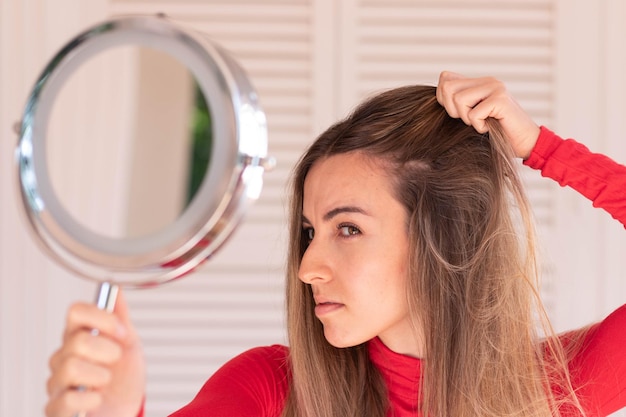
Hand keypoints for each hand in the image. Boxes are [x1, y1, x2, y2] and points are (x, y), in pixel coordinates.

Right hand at [45, 290, 144, 416]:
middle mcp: (64, 356)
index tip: (121, 332)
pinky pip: (67, 400)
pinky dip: (91, 400)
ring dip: (100, 377)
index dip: (102, 318)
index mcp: (79, 336)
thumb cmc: (125, 378)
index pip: (76, 311)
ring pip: (71, 368)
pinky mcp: (57, 408)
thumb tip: (117, 289)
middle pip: (77, 340)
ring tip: (105, 382)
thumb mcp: (130, 344)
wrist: (128, 409)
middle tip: (114, 362)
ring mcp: (58, 382)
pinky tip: (97, 400)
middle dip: (108, 352)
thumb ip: (120, 318)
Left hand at [436, 71, 539, 158]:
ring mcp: (495, 88)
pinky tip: (491, 127)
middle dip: (453, 110)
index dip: (443, 100)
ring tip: (482, 123)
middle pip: (447, 88)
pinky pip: (474, 114)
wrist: (526, 144)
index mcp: (479, 82)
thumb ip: (458, 103)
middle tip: (471, 120)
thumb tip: (439, 92)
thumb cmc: (497, 134)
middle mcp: (487, 81)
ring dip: (467, 119)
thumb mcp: (472, 116)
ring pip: (459, 100)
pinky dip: (479, 127)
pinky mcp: (501, 100)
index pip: (445, 78)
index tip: (459, 114)